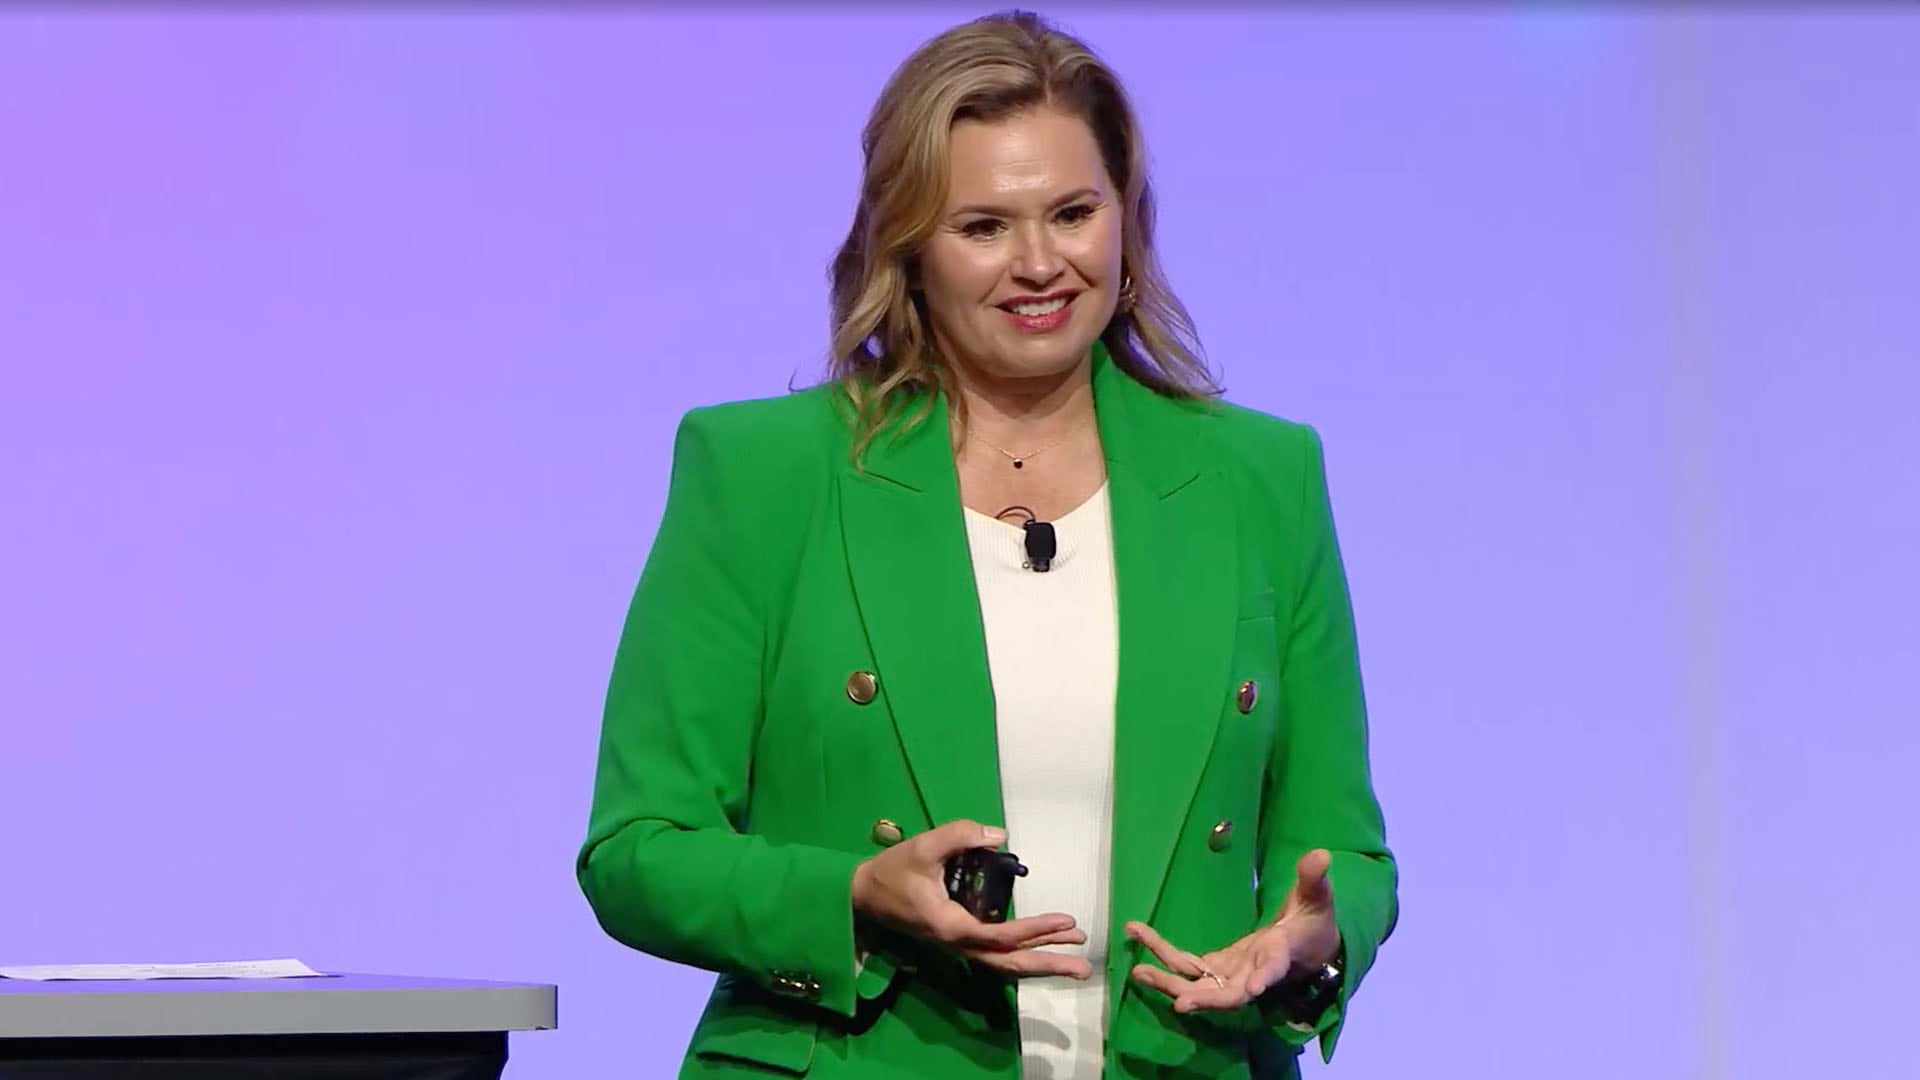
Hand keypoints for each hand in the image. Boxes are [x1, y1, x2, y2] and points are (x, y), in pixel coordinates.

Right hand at [852, 819, 1091, 979]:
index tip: (1065, 921)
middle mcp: (959, 943)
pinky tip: (1044, 948)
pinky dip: (1022, 955)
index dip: (1035, 929)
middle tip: (1084, 966)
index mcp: (951, 926)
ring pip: (1005, 963)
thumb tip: (999, 834)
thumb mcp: (923, 847)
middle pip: (1009, 963)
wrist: (864, 894)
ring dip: (1040, 963)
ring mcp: (959, 945)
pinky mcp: (959, 938)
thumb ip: (959, 835)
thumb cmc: (893, 872)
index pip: (1001, 936)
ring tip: (1075, 963)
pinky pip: (996, 954)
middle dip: (1047, 964)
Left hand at [1127, 849, 1339, 1013]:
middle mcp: (1253, 973)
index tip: (1254, 989)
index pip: (1274, 969)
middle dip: (1204, 998)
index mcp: (1279, 955)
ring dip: (1170, 981)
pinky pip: (1186, 965)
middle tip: (1178, 1001)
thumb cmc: (1314, 922)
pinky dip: (1163, 955)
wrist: (1306, 947)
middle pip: (1228, 994)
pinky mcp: (1217, 966)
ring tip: (1139, 971)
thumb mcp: (1317, 899)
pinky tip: (1138, 939)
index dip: (1264, 979)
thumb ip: (1314, 879)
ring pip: (1199, 984)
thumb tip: (1321, 854)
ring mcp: (1232, 973)